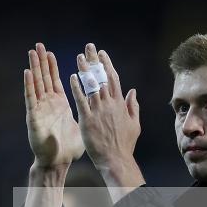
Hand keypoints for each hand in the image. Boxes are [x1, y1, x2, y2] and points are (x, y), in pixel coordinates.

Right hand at [24, 42, 83, 168]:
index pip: (57, 80)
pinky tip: (27, 72)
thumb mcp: (84, 125)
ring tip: (32, 51)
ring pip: (37, 84)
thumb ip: (91, 112)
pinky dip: (29, 85)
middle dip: (43, 61)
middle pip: (45, 78)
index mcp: (60, 104)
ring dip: (35, 67)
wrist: (58, 162)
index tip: (52, 51)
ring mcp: (41, 109)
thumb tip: (104, 107)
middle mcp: (49, 104)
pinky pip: (31, 98)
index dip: (55, 66)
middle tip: (39, 44)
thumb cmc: (70, 148)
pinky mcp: (34, 117)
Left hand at [68, 43, 142, 181]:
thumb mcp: (134, 124)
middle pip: (101, 78)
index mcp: (120, 104)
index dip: (107, 64)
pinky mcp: (87, 120)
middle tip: (89, 47)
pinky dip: (76, 88)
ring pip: (91, 86)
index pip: (113, 79)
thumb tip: (133, 91)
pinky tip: (71, 77)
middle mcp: (109, 104)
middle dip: (95, 61)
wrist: (115, 160)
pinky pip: (81, 101)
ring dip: (85, 70)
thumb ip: (133, 106)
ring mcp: (98, 111)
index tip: (101, 54)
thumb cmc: (125, 144)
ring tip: (79, 57)